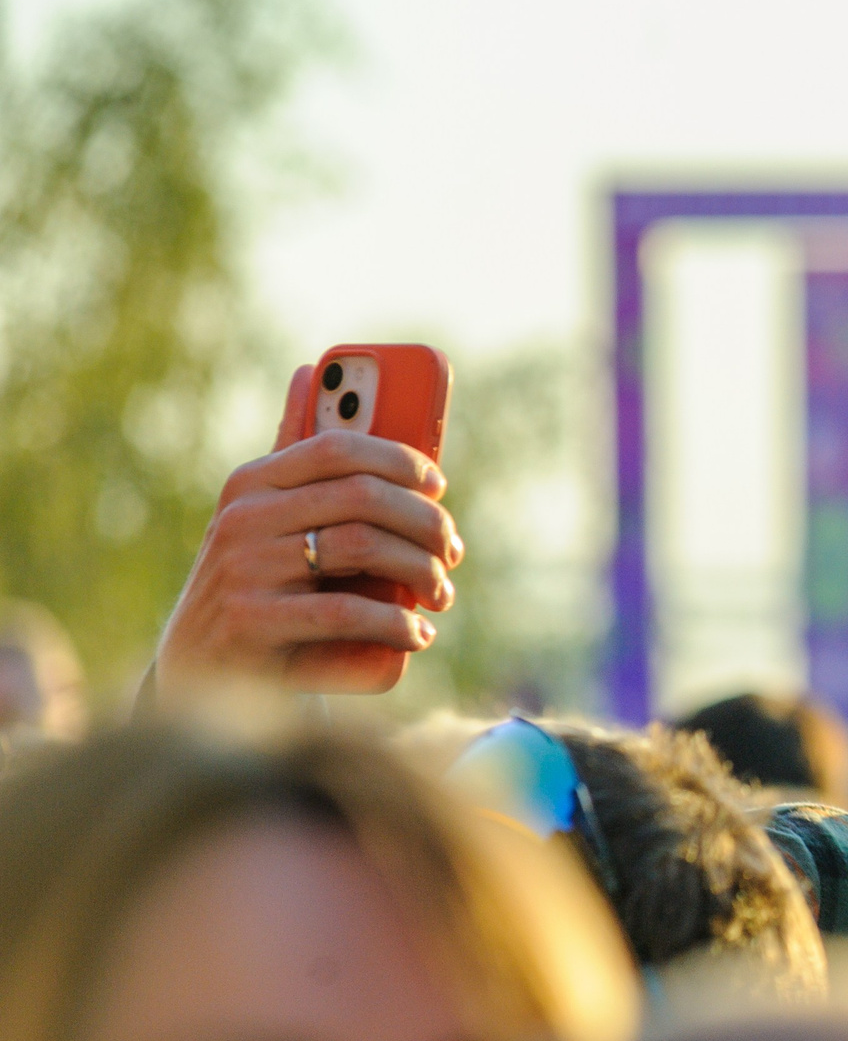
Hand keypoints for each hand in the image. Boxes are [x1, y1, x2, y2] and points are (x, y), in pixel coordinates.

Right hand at [154, 366, 463, 695]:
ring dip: (422, 573)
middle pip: (364, 498)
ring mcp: (244, 570)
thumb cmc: (257, 584)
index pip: (340, 447)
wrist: (200, 672)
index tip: (439, 485)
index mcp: (252, 482)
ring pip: (364, 548)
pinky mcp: (252, 624)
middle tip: (453, 552)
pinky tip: (417, 635)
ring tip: (441, 595)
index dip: (402, 460)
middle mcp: (243, 518)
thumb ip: (295, 454)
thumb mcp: (269, 516)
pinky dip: (396, 624)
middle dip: (426, 523)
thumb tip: (309, 368)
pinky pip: (346, 613)